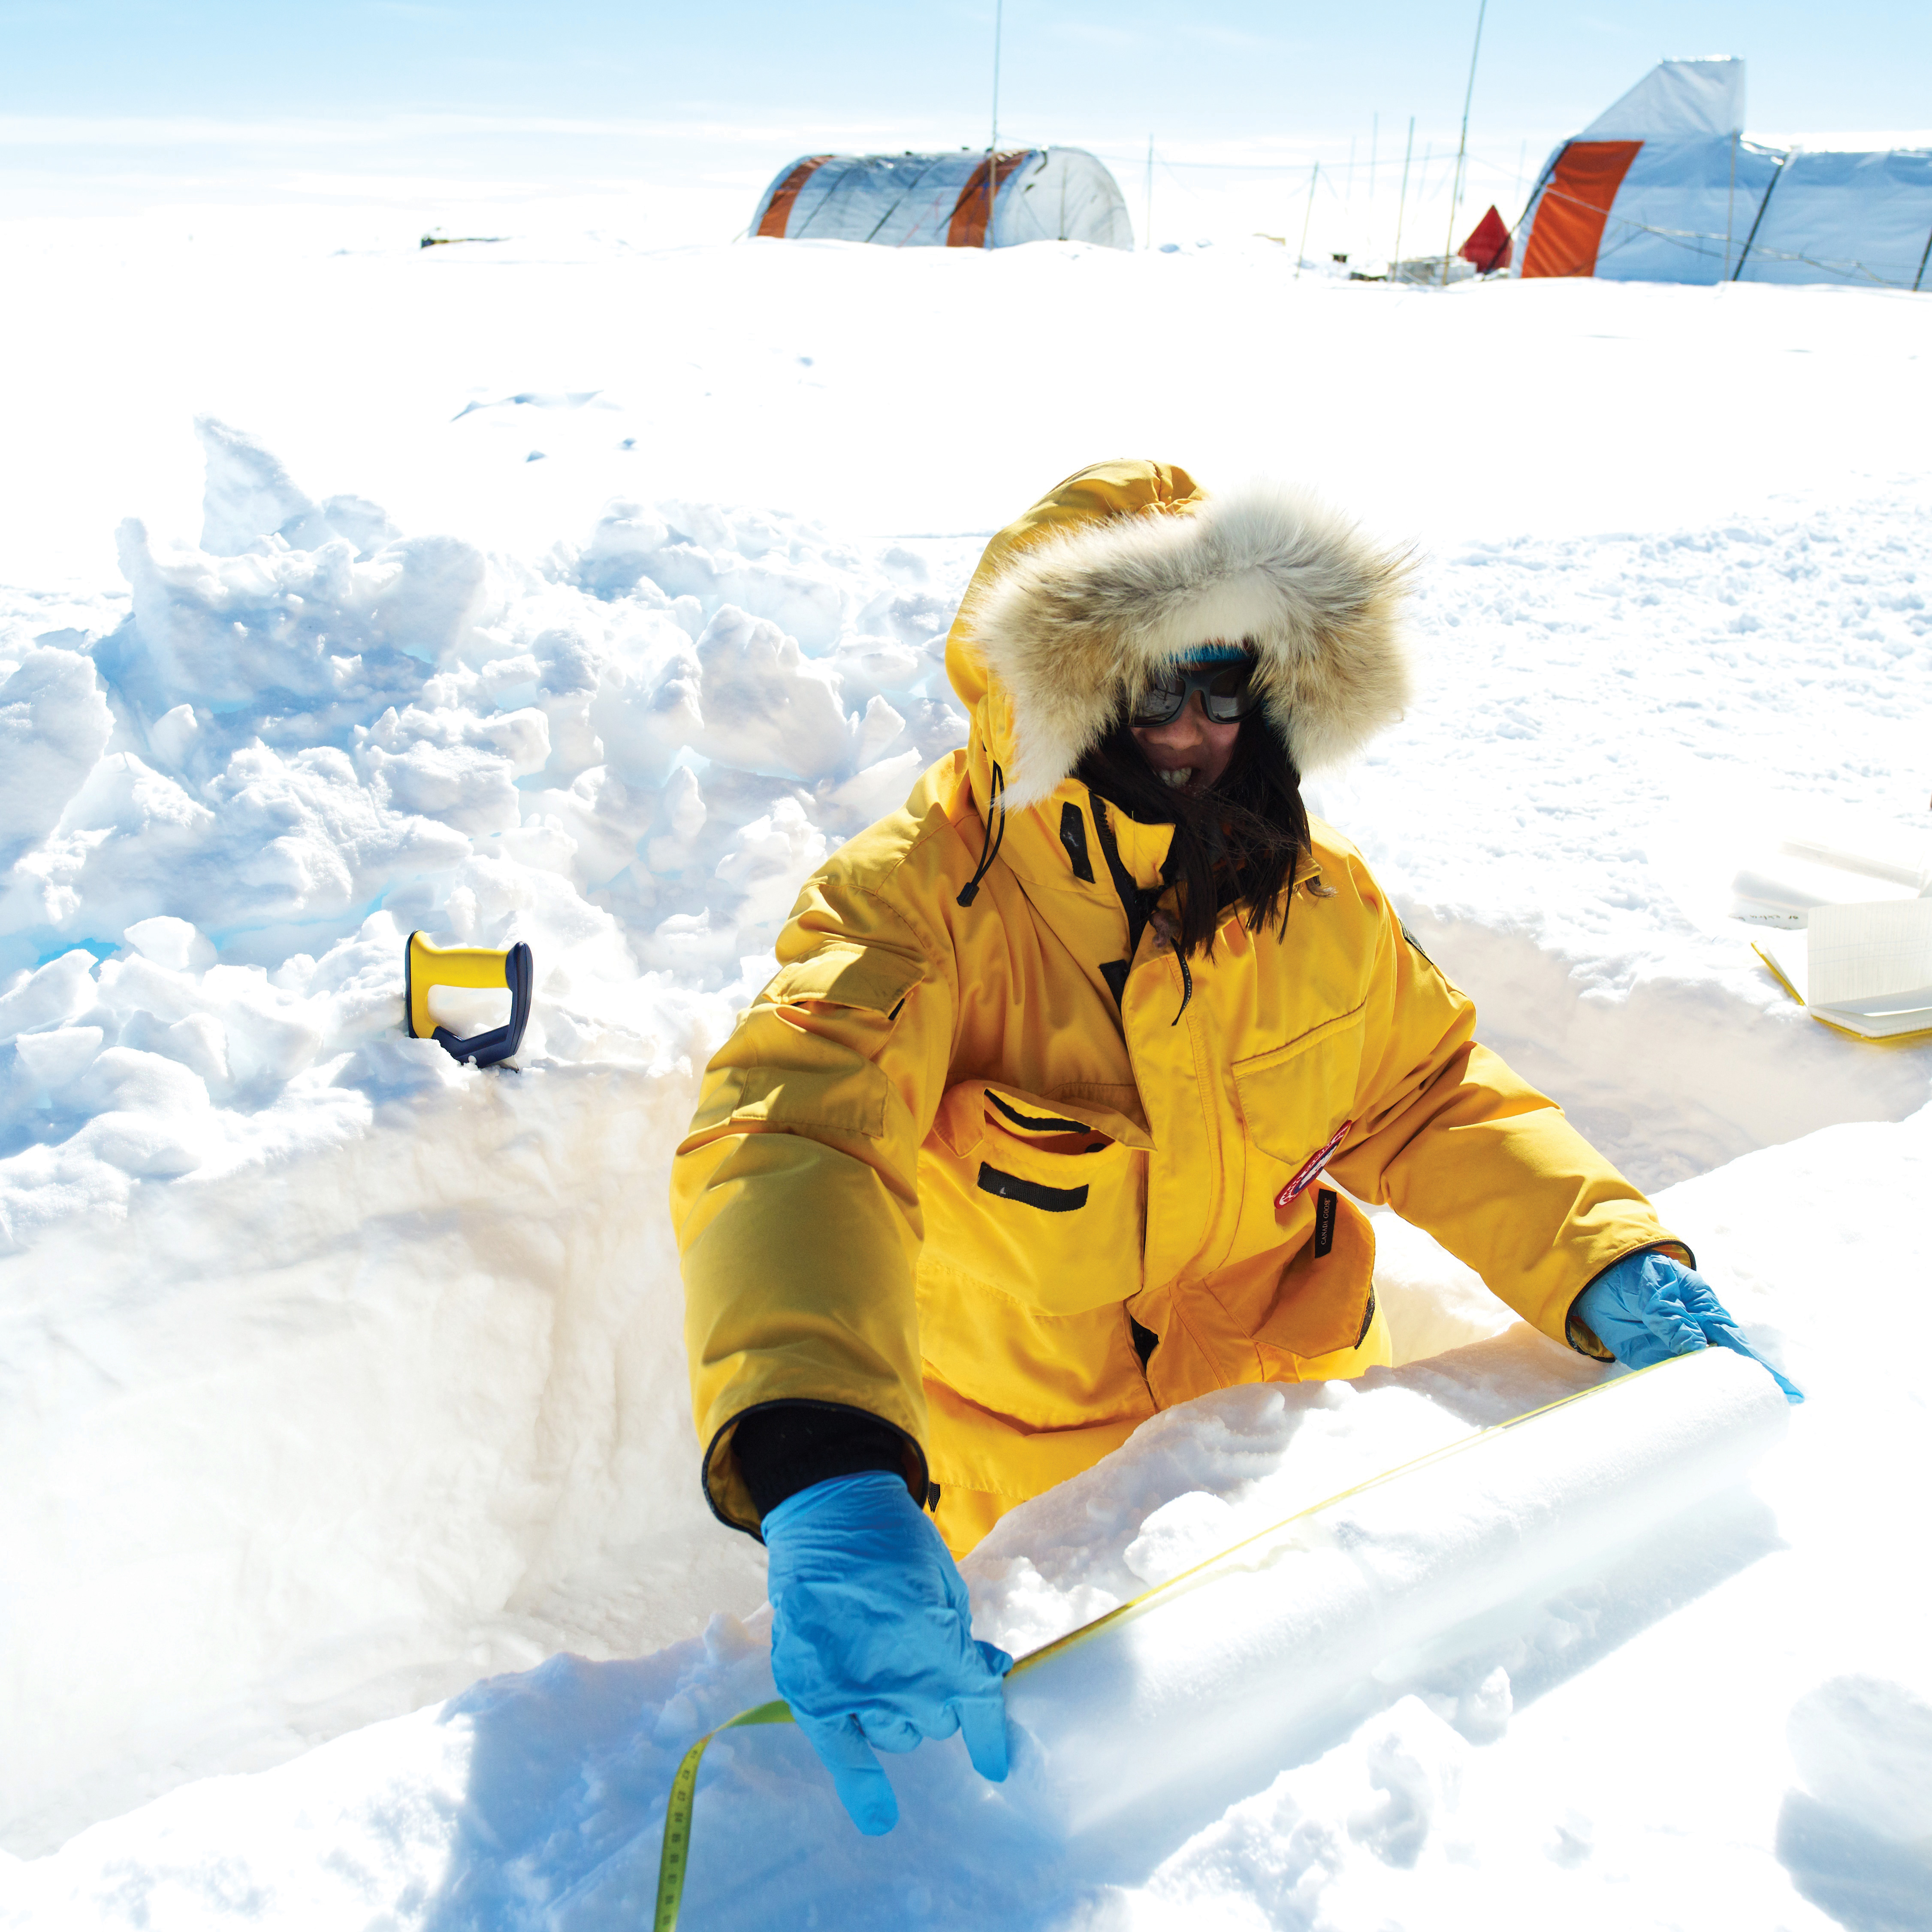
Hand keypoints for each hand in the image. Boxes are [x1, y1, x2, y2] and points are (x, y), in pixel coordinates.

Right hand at [761, 1469, 1012, 1833]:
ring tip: (890, 1673)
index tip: (998, 1763)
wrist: (829, 1516)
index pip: (977, 1707)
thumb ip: (963, 1639)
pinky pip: (844, 1758)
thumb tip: (986, 1675)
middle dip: (942, 1696)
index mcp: (936, 1648)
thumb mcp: (948, 1585)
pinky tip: (879, 1815)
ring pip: (900, 1735)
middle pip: (937, 1720)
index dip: (991, 1734)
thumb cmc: (895, 1542)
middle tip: (926, 1659)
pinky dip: (863, 1788)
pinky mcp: (812, 1695)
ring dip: (906, 1713)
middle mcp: (895, 1681)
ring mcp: (850, 1692)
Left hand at [1572, 1251, 1803, 1402]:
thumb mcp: (1656, 1290)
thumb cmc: (1638, 1274)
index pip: (1738, 1344)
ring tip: (1739, 1425)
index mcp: (1706, 1311)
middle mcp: (1698, 1334)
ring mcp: (1676, 1350)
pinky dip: (1682, 1398)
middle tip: (1773, 1417)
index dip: (1763, 1368)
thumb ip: (1673, 1318)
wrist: (1599, 1276)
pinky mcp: (1652, 1360)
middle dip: (1750, 1391)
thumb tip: (1698, 1348)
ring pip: (1701, 1379)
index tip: (1789, 1391)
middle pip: (1728, 1367)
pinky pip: (1671, 1383)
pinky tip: (1694, 1418)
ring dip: (1716, 1399)